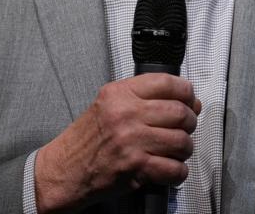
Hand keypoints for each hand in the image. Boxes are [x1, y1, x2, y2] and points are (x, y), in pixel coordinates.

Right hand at [33, 74, 201, 211]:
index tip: (190, 99)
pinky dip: (178, 172)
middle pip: (180, 112)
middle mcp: (126, 114)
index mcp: (120, 94)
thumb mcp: (107, 104)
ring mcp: (132, 141)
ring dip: (185, 149)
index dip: (186, 91)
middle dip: (189, 122)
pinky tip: (170, 168)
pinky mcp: (135, 167)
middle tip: (185, 127)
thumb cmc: (85, 140)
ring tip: (176, 150)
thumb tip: (184, 100)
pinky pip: (174, 169)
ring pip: (181, 141)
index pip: (167, 83)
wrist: (63, 170)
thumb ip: (141, 97)